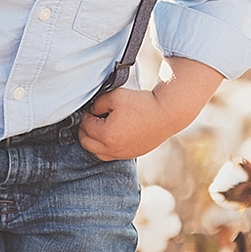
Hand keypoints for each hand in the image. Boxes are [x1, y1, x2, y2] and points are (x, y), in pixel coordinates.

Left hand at [78, 58, 224, 160]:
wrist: (166, 114)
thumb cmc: (142, 103)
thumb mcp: (115, 96)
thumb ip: (97, 104)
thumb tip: (90, 111)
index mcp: (107, 135)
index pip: (85, 126)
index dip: (85, 115)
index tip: (90, 108)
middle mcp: (113, 149)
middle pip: (86, 143)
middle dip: (85, 130)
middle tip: (90, 118)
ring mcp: (122, 154)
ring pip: (97, 153)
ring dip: (93, 141)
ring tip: (99, 127)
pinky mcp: (131, 155)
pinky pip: (110, 155)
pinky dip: (106, 147)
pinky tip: (111, 133)